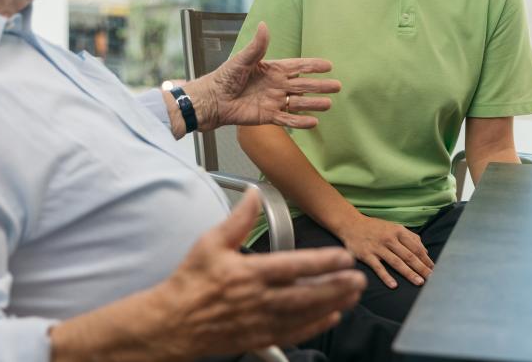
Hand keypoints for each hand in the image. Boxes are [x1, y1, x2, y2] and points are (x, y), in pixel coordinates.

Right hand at [160, 189, 365, 358]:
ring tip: (352, 296)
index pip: (293, 267)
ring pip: (304, 314)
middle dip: (336, 286)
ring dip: (332, 304)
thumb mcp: (210, 243)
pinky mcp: (259, 337)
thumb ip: (237, 219)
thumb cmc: (190, 283)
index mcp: (248, 274)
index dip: (321, 262)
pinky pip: (293, 333)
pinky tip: (330, 317)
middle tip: (359, 279)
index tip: (343, 257)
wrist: (172, 322)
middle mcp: (258, 300)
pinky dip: (314, 326)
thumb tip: (253, 194)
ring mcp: (260, 322)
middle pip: (306, 294)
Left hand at [189, 22, 342, 130]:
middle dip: (320, 85)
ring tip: (329, 104)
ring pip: (299, 103)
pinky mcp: (267, 116)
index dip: (313, 65)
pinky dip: (300, 122)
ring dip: (314, 104)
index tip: (329, 65)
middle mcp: (276, 85)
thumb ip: (257, 46)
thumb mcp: (242, 59)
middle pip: (304, 85)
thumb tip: (264, 25)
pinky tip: (314, 122)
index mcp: (272, 69)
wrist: (212, 100)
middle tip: (338, 86)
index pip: (298, 66)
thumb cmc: (224, 77)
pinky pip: (287, 119)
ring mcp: (273, 101)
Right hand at [335, 214, 434, 289]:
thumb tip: (425, 251)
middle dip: (422, 268)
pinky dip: (386, 276)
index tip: (435, 269)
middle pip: (409, 256)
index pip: (416, 247)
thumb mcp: (394, 227)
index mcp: (398, 231)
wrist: (350, 224)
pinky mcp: (366, 255)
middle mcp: (389, 239)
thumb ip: (410, 237)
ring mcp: (378, 247)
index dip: (426, 259)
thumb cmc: (375, 227)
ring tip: (419, 282)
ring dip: (409, 273)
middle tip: (433, 279)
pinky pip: (378, 267)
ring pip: (396, 262)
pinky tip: (394, 285)